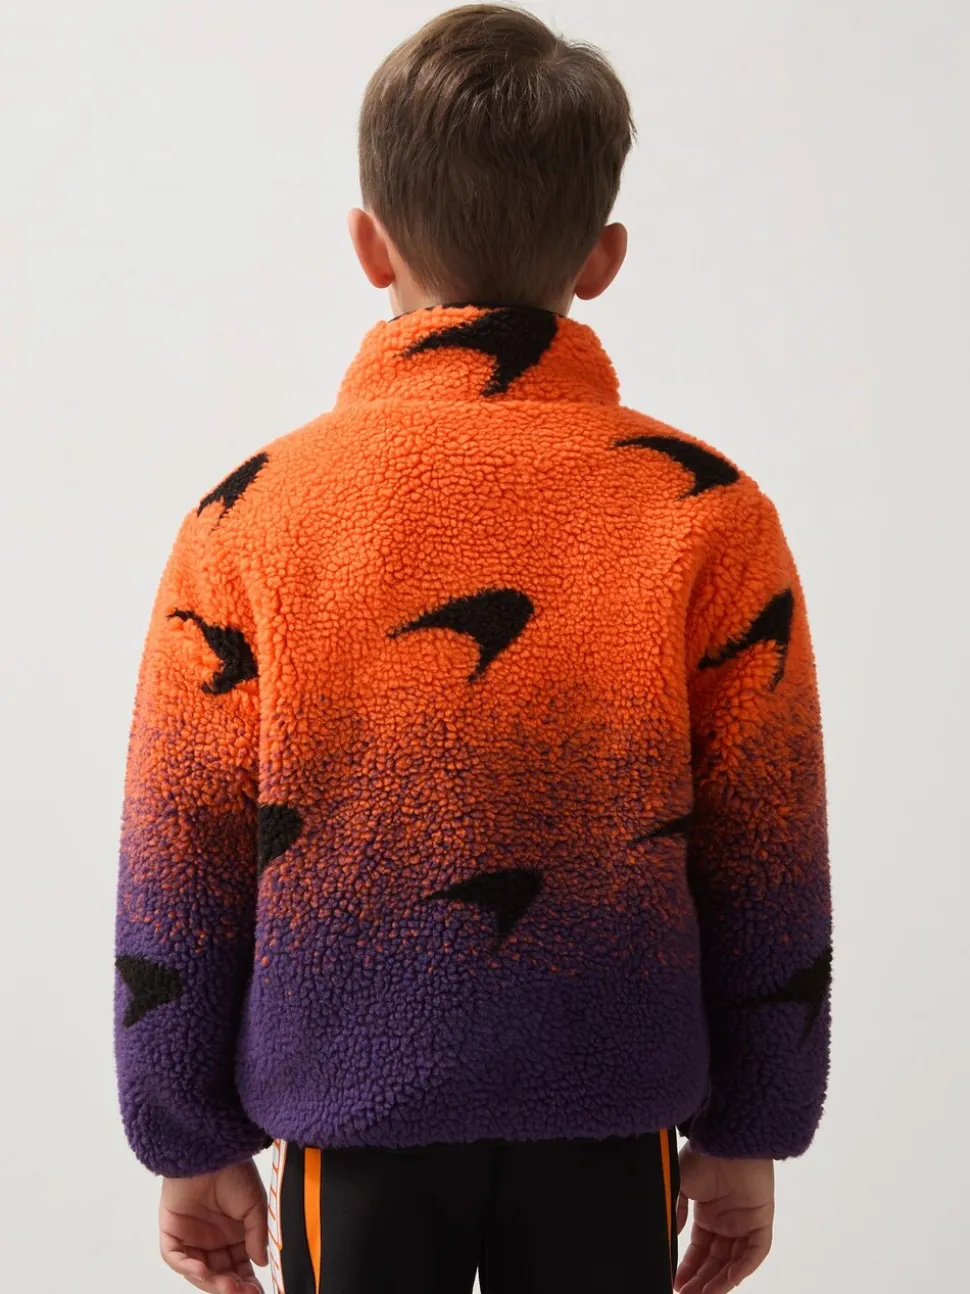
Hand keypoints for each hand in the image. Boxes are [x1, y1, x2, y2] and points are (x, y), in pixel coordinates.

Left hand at [159, 1158, 268, 1292]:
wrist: (212, 1150)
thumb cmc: (235, 1172)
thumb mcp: (255, 1205)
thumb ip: (257, 1235)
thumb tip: (261, 1263)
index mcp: (234, 1235)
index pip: (239, 1268)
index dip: (247, 1282)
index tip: (257, 1292)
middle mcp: (212, 1241)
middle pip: (219, 1274)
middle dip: (231, 1286)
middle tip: (243, 1292)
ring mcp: (191, 1238)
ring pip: (198, 1271)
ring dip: (212, 1282)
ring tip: (227, 1286)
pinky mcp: (172, 1232)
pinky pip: (176, 1258)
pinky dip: (187, 1267)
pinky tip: (203, 1270)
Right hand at [673, 1147, 773, 1292]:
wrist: (726, 1139)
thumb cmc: (703, 1155)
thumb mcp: (680, 1183)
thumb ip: (676, 1210)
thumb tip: (673, 1235)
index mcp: (707, 1214)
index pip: (699, 1250)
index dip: (689, 1268)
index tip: (676, 1283)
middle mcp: (726, 1222)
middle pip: (716, 1261)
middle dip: (702, 1280)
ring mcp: (745, 1222)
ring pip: (735, 1261)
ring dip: (721, 1279)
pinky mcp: (761, 1219)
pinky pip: (756, 1250)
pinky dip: (744, 1266)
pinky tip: (730, 1280)